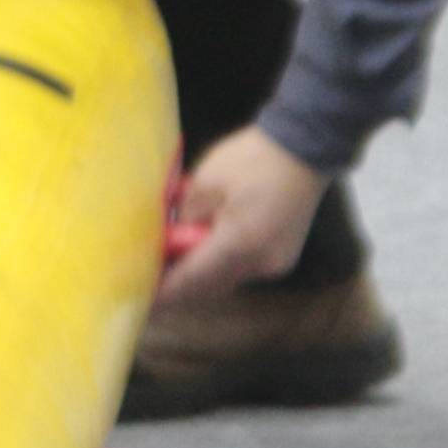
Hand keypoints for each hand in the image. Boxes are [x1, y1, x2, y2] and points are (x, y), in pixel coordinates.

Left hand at [159, 128, 329, 300]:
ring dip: (201, 275)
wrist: (305, 147)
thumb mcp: (204, 182)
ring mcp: (276, 263)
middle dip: (180, 286)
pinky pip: (244, 269)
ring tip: (173, 262)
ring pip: (227, 280)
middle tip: (151, 279)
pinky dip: (221, 265)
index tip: (143, 300)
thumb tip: (170, 240)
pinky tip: (204, 251)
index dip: (165, 292)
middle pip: (210, 287)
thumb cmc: (252, 159)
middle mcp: (260, 263)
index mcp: (238, 244)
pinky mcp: (282, 257)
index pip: (192, 280)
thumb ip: (185, 217)